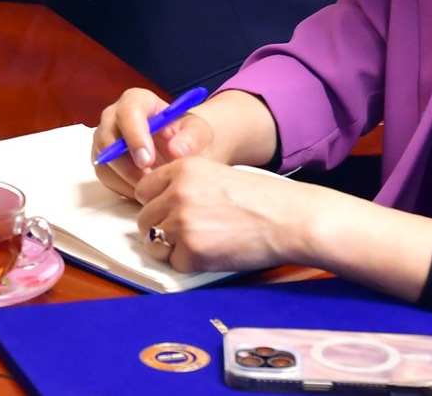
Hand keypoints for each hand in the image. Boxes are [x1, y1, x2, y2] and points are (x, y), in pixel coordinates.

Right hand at [93, 87, 218, 199]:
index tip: (148, 160)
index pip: (128, 112)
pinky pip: (106, 175)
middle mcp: (114, 116)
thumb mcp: (199, 132)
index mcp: (137, 101)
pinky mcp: (104, 160)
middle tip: (149, 180)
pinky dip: (123, 186)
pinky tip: (144, 190)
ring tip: (152, 187)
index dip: (134, 136)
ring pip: (104, 160)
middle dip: (127, 163)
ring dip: (127, 177)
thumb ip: (192, 138)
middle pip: (107, 137)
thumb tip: (175, 150)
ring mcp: (106, 138)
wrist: (180, 150)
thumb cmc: (187, 136)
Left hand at [134, 156, 311, 274]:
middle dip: (160, 228)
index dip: (155, 204)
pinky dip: (189, 264)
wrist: (288, 219)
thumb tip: (159, 205)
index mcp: (182, 169)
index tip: (168, 212)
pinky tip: (212, 254)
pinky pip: (174, 263)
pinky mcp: (191, 252)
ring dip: (171, 248)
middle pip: (144, 219)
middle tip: (187, 233)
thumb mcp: (216, 174)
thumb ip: (185, 185)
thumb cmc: (261, 199)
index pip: (143, 189)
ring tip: (199, 244)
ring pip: (153, 243)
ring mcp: (181, 223)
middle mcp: (176, 193)